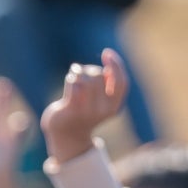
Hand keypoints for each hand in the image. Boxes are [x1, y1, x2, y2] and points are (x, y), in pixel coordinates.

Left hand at [40, 50, 130, 164]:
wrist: (65, 134)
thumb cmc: (83, 111)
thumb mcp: (99, 99)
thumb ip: (105, 84)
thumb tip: (109, 62)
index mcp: (114, 108)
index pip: (122, 83)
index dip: (117, 65)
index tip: (107, 53)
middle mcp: (103, 111)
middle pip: (100, 76)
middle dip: (89, 69)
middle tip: (80, 73)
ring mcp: (88, 112)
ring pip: (87, 79)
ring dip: (79, 72)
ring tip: (74, 75)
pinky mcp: (72, 110)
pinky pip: (75, 84)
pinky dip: (71, 78)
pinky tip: (70, 80)